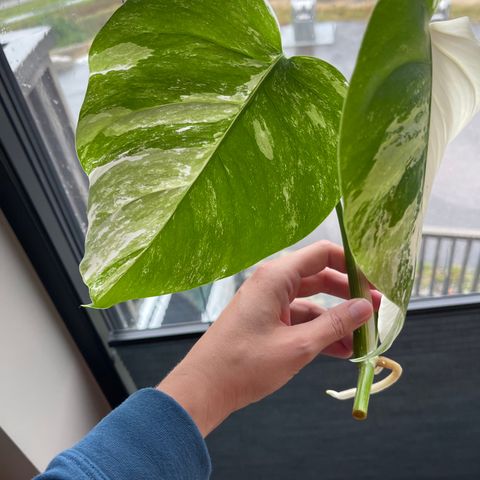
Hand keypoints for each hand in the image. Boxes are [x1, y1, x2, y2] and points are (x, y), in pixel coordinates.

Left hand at [158, 241, 379, 435]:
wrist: (204, 388)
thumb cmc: (245, 364)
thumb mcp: (297, 346)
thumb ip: (335, 325)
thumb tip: (366, 307)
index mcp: (276, 277)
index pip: (323, 255)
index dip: (353, 265)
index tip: (375, 284)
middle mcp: (272, 283)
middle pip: (320, 278)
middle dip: (349, 295)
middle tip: (375, 312)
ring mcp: (268, 303)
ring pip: (312, 303)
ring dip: (336, 320)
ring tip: (364, 339)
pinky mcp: (266, 322)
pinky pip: (299, 320)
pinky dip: (319, 332)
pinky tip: (341, 350)